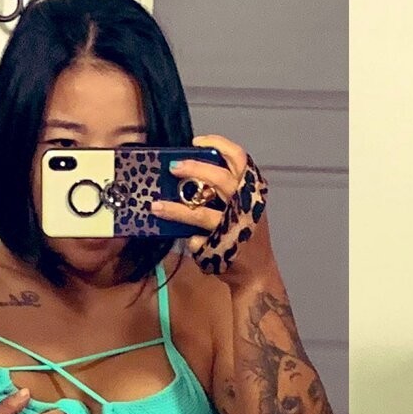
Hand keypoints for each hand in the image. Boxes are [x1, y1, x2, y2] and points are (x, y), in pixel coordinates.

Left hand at [150, 134, 272, 281]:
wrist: (256, 272)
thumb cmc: (245, 233)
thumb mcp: (244, 206)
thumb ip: (224, 190)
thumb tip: (189, 172)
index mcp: (253, 191)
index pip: (240, 158)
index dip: (219, 145)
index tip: (196, 141)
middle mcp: (246, 206)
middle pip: (220, 179)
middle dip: (194, 169)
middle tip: (173, 167)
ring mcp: (233, 228)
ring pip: (201, 213)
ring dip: (175, 208)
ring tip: (156, 205)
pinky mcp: (221, 247)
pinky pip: (196, 238)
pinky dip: (188, 237)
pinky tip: (181, 237)